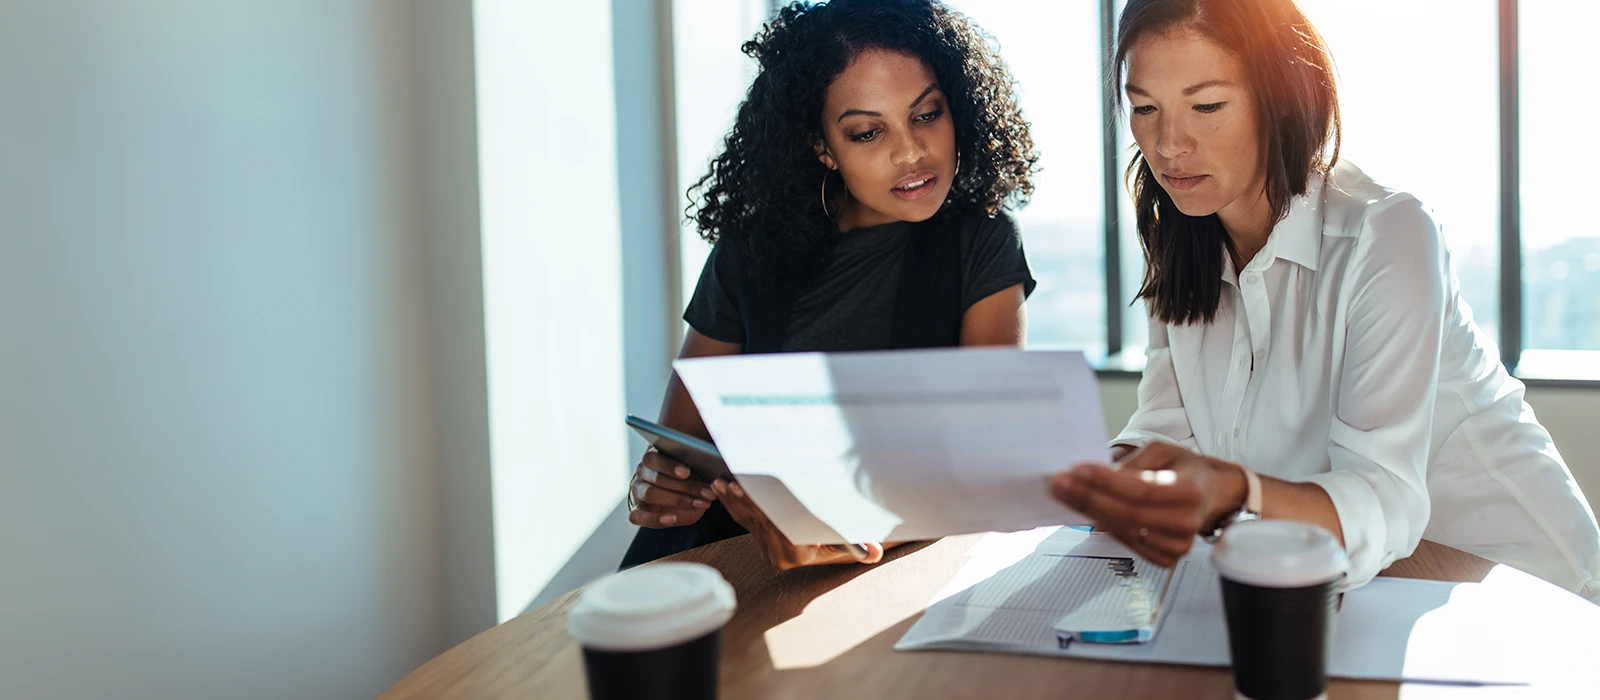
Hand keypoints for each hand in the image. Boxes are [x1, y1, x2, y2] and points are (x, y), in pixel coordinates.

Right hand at [627, 449, 716, 527]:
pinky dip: (654, 518)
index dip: (669, 465)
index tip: (687, 472)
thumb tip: (716, 464)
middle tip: (708, 492)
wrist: (678, 500)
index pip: (653, 458)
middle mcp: (642, 474)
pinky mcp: (636, 512)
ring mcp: (637, 493)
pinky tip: (672, 518)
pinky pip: (638, 516)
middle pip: (657, 479)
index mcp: (652, 458)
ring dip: (678, 500)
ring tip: (701, 503)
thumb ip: (699, 464)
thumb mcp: (695, 470)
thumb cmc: (687, 480)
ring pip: (650, 494)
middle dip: (685, 487)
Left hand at [712, 479, 885, 570]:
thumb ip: (861, 548)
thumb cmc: (842, 541)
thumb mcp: (850, 543)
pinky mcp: (759, 540)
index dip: (761, 506)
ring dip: (733, 499)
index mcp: (796, 554)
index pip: (775, 524)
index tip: (749, 489)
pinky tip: (723, 488)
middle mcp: (778, 555)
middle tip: (729, 479)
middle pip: (758, 520)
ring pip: (747, 520)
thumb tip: (876, 552)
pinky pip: (742, 521)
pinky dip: (732, 503)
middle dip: (742, 498)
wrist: (832, 549)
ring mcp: (767, 548)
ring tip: (720, 482)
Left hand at [1049, 442, 1243, 566]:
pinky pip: (1126, 543)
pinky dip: (1103, 527)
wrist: (1208, 495)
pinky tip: (1086, 512)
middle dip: (1087, 497)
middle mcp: (1186, 522)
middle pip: (1127, 513)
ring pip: (1123, 530)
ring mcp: (1177, 545)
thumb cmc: (1183, 470)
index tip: (1077, 470)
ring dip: (1088, 513)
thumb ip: (1132, 464)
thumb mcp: (1162, 451)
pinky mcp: (1166, 558)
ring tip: (1065, 494)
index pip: (1141, 490)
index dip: (1106, 482)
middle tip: (1059, 484)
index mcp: (1190, 491)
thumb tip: (1098, 479)